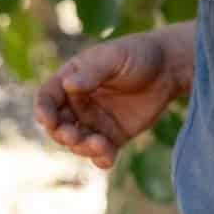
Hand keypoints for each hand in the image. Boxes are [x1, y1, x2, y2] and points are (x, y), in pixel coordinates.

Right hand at [35, 32, 183, 169]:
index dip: (44, 110)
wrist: (169, 69)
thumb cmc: (138, 55)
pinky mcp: (113, 136)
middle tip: (73, 135)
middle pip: (58, 125)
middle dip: (61, 134)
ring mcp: (95, 122)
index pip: (48, 97)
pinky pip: (101, 153)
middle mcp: (78, 103)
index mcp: (71, 79)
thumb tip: (68, 84)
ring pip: (77, 143)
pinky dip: (100, 158)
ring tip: (100, 144)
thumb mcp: (114, 58)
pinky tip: (108, 157)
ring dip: (82, 148)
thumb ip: (92, 72)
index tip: (48, 120)